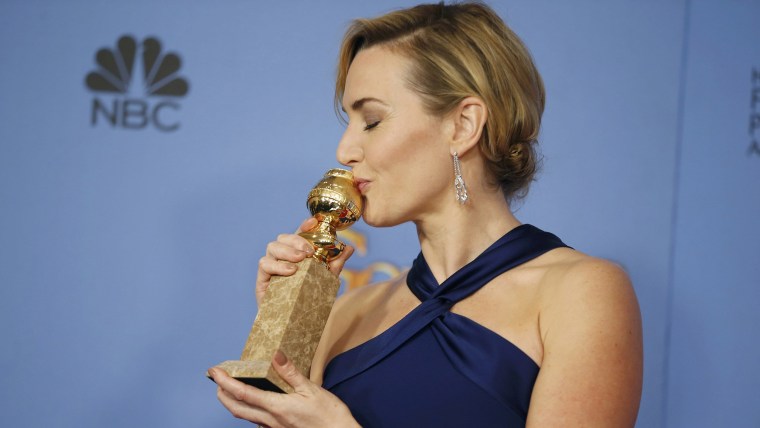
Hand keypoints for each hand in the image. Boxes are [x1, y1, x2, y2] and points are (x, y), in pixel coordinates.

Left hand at [209, 351, 359, 427]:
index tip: (214, 371)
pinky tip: (254, 405)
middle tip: (217, 379)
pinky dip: (248, 411)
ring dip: (232, 403)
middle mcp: (270, 420)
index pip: (242, 393)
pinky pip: (257, 422)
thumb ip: (290, 373)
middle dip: (221, 394)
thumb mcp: (312, 389)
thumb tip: (275, 355)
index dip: (224, 382)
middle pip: (236, 408)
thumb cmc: (329, 415)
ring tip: (230, 389)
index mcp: (277, 406)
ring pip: (245, 416)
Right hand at [255, 217, 354, 304]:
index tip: (313, 222)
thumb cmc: (308, 299)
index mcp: (295, 253)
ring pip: (272, 247)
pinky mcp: (262, 280)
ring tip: (301, 260)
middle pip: (283, 237)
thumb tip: (349, 248)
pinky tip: (291, 271)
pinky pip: (264, 264)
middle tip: (309, 250)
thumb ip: (335, 264)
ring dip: (287, 250)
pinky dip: (277, 265)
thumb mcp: (325, 280)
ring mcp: (270, 267)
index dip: (304, 226)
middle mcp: (281, 257)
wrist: (296, 325)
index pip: (297, 234)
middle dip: (296, 239)